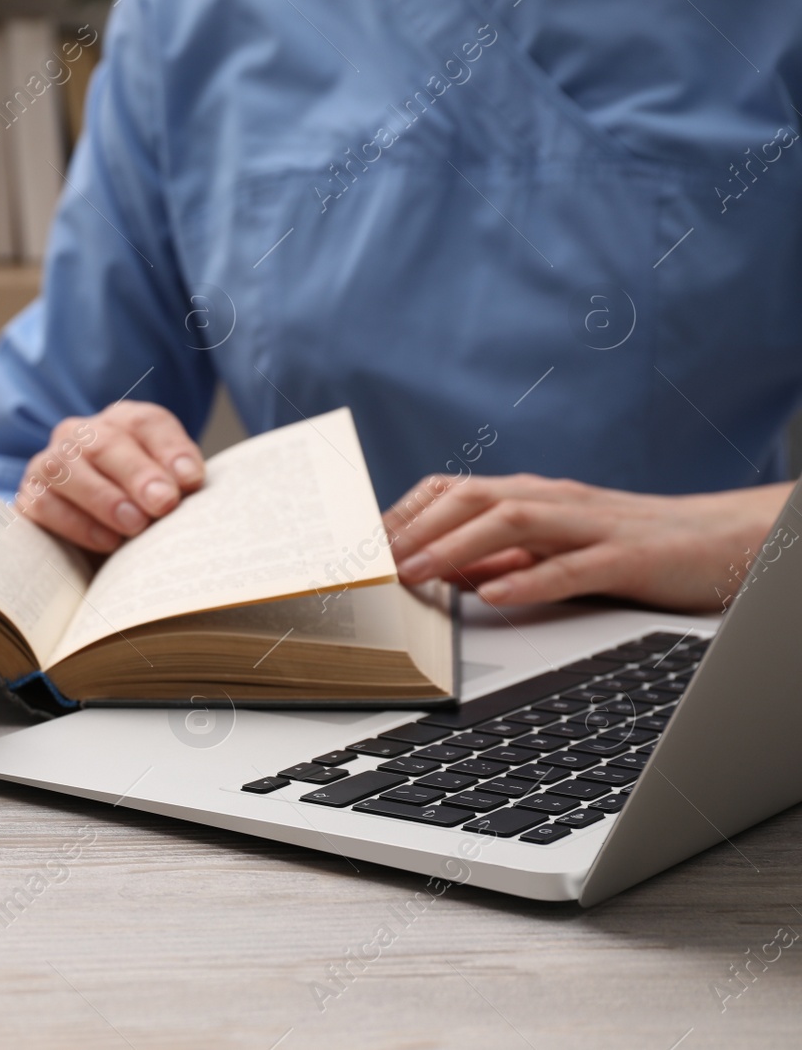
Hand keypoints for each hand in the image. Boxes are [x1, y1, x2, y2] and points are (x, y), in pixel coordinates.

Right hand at [16, 401, 205, 551]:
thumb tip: (186, 485)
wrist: (96, 548)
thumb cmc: (142, 515)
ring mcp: (49, 462)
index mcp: (123, 424)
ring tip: (135, 525)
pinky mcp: (28, 496)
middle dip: (137, 473)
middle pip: (105, 441)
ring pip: (66, 467)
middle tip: (163, 503)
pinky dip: (76, 524)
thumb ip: (177, 486)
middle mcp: (82, 434)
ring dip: (103, 497)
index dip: (170, 450)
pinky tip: (107, 542)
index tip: (191, 481)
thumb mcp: (165, 496)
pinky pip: (44, 503)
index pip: (146, 423)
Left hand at [385, 473, 794, 611]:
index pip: (454, 490)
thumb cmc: (633, 547)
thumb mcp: (557, 549)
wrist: (728, 541)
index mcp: (536, 496)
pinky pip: (574, 566)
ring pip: (514, 521)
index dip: (403, 512)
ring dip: (455, 546)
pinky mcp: (630, 557)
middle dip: (416, 527)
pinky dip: (530, 579)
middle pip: (473, 497)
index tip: (359, 541)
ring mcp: (594, 525)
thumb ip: (503, 557)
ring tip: (413, 574)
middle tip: (370, 561)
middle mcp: (558, 500)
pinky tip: (496, 596)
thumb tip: (444, 573)